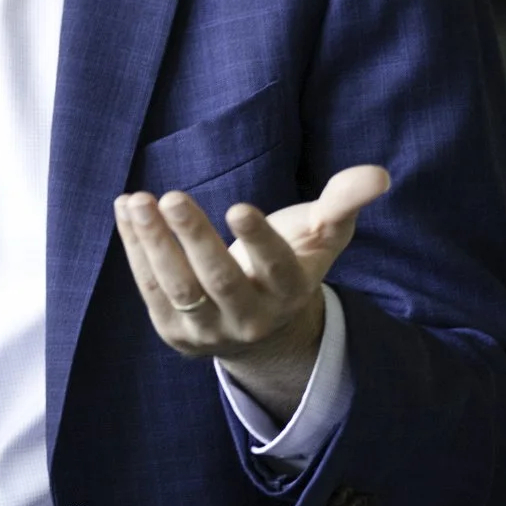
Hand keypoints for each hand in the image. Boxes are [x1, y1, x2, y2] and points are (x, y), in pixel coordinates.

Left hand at [113, 166, 389, 423]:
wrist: (260, 330)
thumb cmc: (292, 263)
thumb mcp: (324, 234)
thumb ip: (345, 202)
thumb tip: (379, 174)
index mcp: (290, 292)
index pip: (276, 268)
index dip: (259, 240)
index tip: (238, 207)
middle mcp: (250, 319)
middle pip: (218, 280)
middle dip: (194, 238)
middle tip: (172, 196)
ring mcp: (208, 331)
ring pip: (177, 288)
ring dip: (154, 243)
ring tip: (138, 200)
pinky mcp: (174, 331)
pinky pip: (150, 288)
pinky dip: (135, 248)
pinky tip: (126, 208)